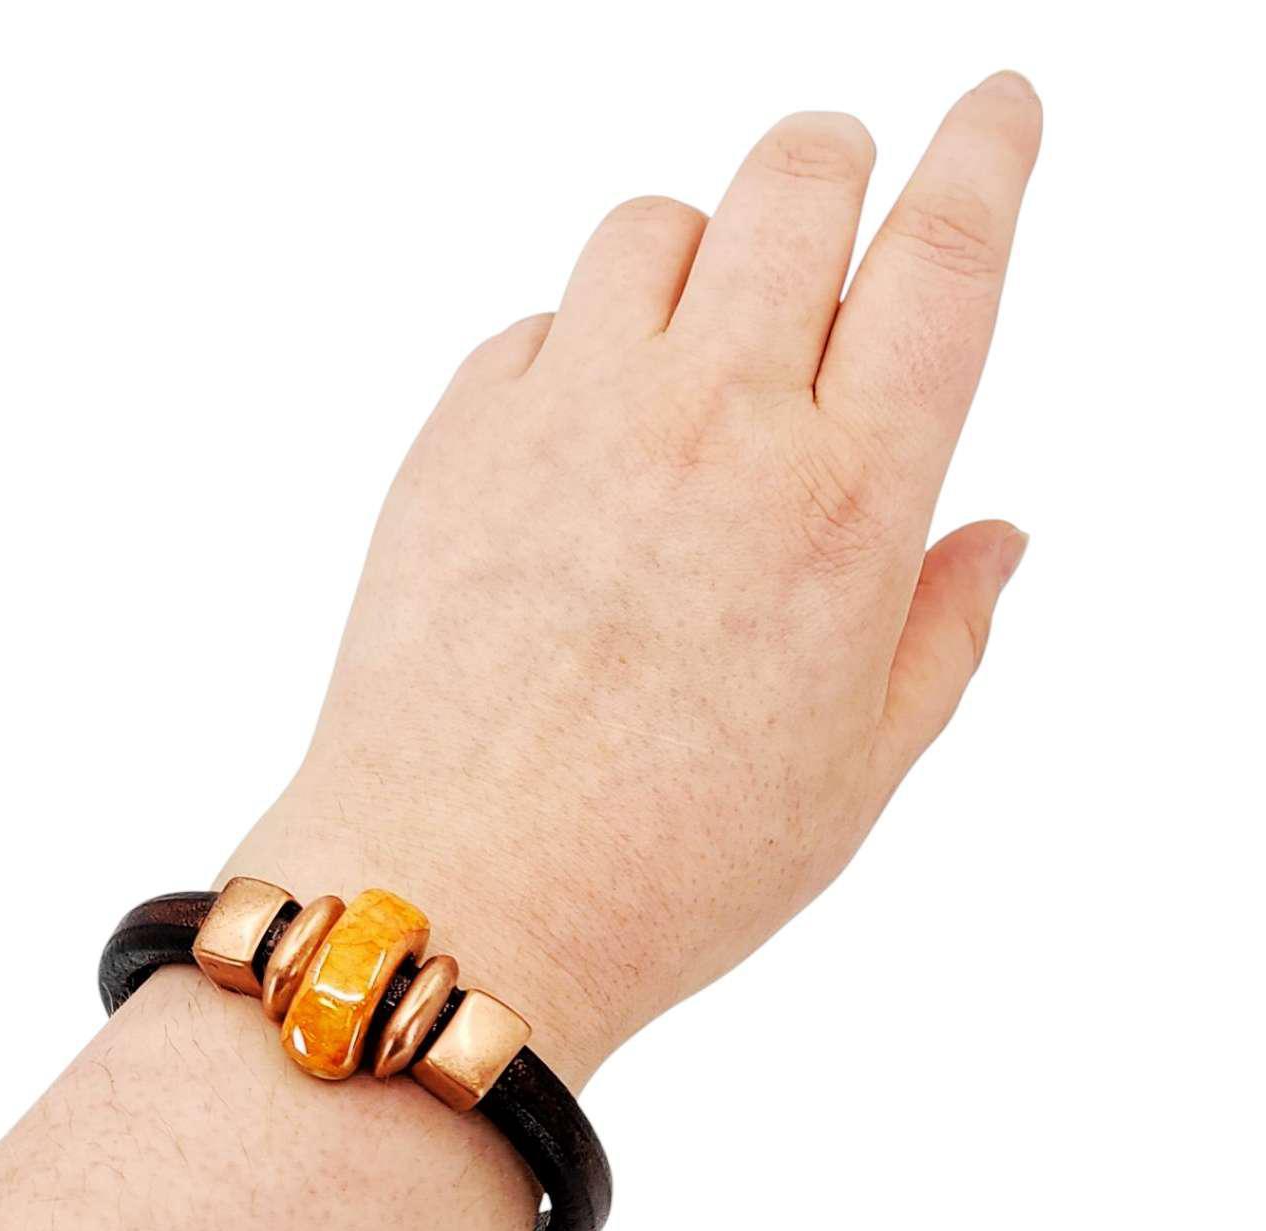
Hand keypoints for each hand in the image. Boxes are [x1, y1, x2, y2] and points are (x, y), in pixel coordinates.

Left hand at [221, 72, 1041, 1086]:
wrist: (458, 895)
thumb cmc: (668, 862)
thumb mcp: (855, 771)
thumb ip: (941, 630)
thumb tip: (997, 536)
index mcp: (841, 503)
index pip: (945, 260)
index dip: (988, 155)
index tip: (999, 107)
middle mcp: (712, 423)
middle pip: (793, 182)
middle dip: (834, 160)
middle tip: (839, 190)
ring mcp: (571, 414)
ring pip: (653, 227)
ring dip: (703, 251)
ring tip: (706, 341)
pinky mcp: (459, 435)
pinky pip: (537, 323)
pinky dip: (582, 344)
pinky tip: (590, 437)